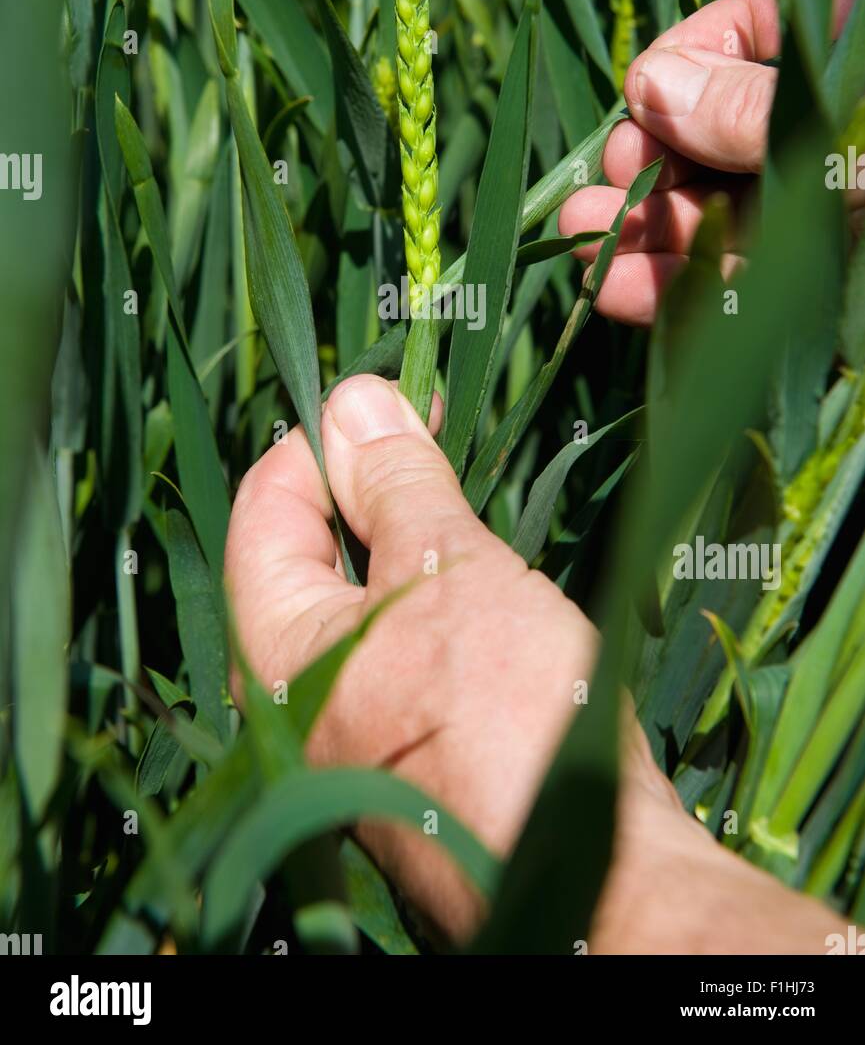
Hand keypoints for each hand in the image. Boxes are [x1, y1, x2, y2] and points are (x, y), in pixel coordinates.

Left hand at [225, 374, 848, 950]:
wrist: (601, 872)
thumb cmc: (507, 715)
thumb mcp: (449, 570)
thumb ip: (396, 482)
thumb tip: (353, 400)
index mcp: (275, 653)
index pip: (262, 512)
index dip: (317, 443)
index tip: (383, 399)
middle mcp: (295, 701)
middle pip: (309, 557)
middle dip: (368, 487)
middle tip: (432, 433)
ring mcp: (354, 735)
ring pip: (363, 605)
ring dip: (409, 541)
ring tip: (465, 496)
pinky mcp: (412, 756)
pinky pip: (402, 653)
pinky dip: (434, 602)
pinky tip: (486, 581)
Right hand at [559, 0, 863, 324]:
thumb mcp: (849, 121)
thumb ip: (750, 108)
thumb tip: (650, 84)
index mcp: (842, 47)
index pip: (743, 31)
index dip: (677, 66)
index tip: (637, 102)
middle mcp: (826, 123)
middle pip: (714, 135)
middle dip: (645, 170)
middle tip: (593, 196)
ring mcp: (827, 202)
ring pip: (719, 212)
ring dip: (644, 233)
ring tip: (580, 247)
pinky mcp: (821, 275)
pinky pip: (743, 278)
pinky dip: (681, 287)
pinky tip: (618, 289)